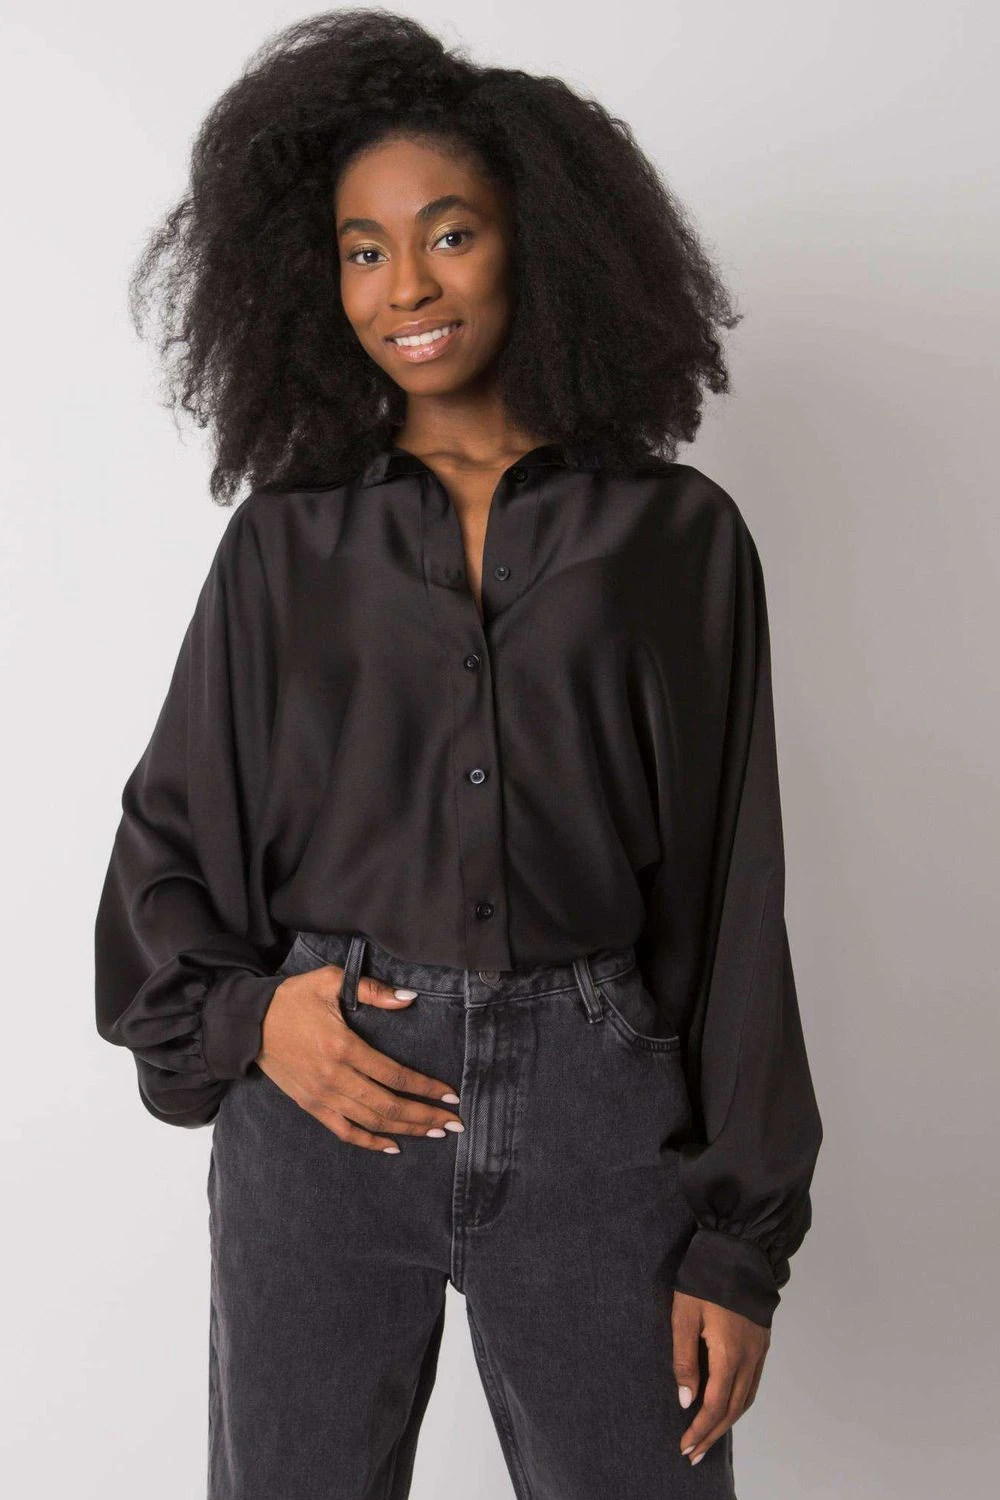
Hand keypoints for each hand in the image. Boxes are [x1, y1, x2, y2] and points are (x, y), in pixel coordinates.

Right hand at [255, 962, 463, 1150]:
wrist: (249, 1023)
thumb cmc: (293, 998)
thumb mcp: (330, 982)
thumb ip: (372, 991)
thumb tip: (408, 999)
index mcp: (344, 1047)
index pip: (395, 1075)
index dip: (426, 1087)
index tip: (451, 1094)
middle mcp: (335, 1077)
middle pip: (389, 1105)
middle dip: (425, 1116)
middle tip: (453, 1123)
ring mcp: (322, 1096)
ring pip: (371, 1121)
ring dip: (406, 1130)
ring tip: (434, 1133)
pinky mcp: (310, 1105)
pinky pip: (343, 1131)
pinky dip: (369, 1141)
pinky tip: (391, 1146)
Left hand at [671, 1291, 769, 1464]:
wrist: (739, 1247)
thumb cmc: (705, 1278)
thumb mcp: (684, 1315)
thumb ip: (684, 1359)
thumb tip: (686, 1399)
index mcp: (729, 1353)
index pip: (715, 1405)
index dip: (700, 1429)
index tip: (685, 1446)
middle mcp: (749, 1357)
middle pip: (733, 1409)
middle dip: (713, 1434)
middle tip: (694, 1454)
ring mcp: (759, 1349)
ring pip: (746, 1398)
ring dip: (728, 1421)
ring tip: (709, 1437)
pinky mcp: (762, 1340)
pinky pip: (754, 1382)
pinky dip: (740, 1401)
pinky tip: (729, 1405)